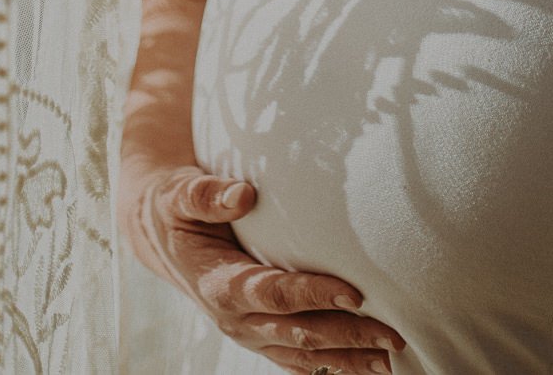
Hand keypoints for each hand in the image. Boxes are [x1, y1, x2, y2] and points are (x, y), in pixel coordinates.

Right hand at [119, 161, 404, 372]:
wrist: (160, 236)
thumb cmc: (175, 208)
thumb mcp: (178, 194)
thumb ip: (206, 194)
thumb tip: (244, 194)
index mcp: (218, 285)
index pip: (273, 294)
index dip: (314, 295)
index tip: (355, 293)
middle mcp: (234, 318)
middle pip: (297, 333)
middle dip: (346, 336)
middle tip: (392, 334)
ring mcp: (247, 331)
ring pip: (301, 355)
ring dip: (345, 360)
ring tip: (387, 359)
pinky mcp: (257, 333)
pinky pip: (294, 359)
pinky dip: (328, 366)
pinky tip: (359, 366)